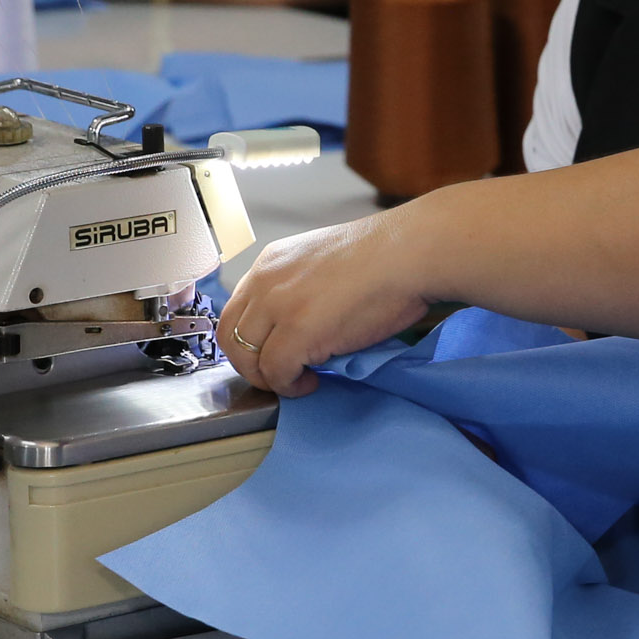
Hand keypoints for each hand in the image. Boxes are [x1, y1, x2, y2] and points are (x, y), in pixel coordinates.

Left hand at [215, 212, 438, 397]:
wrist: (409, 253)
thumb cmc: (385, 258)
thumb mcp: (323, 264)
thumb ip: (300, 290)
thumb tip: (301, 327)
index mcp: (270, 262)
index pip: (236, 309)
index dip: (249, 340)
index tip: (270, 354)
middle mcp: (265, 281)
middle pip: (230, 336)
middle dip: (250, 364)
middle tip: (277, 375)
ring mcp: (278, 306)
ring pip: (247, 358)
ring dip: (269, 378)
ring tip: (297, 380)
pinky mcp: (297, 332)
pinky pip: (276, 372)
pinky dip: (290, 386)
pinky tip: (312, 382)